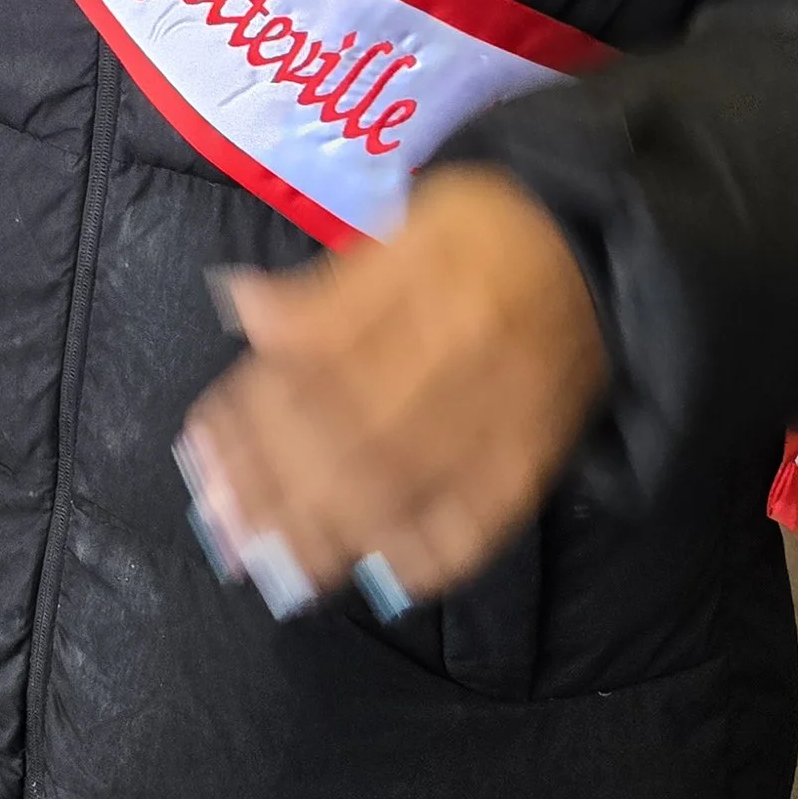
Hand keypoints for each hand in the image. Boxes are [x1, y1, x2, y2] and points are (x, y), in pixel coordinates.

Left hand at [174, 167, 609, 616]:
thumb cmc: (482, 232)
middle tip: (224, 528)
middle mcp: (462, 352)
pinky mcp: (538, 455)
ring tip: (275, 563)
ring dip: (330, 532)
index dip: (252, 413)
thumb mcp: (401, 227)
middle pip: (353, 434)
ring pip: (407, 483)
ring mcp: (504, 412)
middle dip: (276, 488)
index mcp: (423, 283)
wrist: (596, 250)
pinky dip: (431, 553)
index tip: (201, 448)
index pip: (318, 361)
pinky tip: (379, 572)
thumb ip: (324, 284)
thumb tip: (241, 305)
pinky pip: (486, 516)